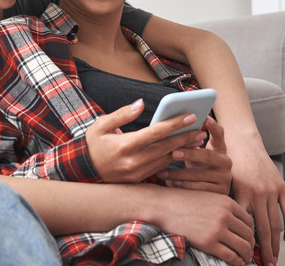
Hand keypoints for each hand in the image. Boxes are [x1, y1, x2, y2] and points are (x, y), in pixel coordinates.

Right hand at [85, 99, 205, 182]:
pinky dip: (173, 159)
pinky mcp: (139, 180)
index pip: (156, 132)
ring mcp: (137, 173)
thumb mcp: (101, 125)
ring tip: (197, 140)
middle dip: (185, 137)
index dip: (174, 124)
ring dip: (183, 149)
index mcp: (125, 145)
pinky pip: (160, 168)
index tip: (190, 116)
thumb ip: (123, 114)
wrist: (84, 170)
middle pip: (166, 147)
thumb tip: (141, 103)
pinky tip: (183, 151)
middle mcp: (133, 161)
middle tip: (200, 129)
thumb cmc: (93, 144)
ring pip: (166, 159)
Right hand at [148, 186, 255, 265]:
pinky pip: (231, 256)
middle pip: (249, 235)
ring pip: (243, 247)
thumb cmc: (183, 201)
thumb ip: (224, 207)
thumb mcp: (208, 197)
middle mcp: (225, 215)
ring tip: (244, 259)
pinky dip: (237, 262)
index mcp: (227, 202)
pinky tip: (236, 263)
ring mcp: (217, 229)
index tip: (249, 239)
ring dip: (246, 255)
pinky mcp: (208, 243)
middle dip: (251, 246)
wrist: (164, 206)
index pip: (249, 221)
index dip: (252, 233)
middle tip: (249, 252)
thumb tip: (236, 223)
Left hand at [156, 117, 232, 193]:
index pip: (219, 134)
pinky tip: (173, 183)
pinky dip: (185, 186)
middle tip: (173, 152)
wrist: (211, 189)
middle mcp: (226, 162)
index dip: (213, 126)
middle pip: (208, 156)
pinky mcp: (220, 192)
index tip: (204, 117)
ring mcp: (225, 178)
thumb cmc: (198, 165)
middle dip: (189, 154)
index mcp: (220, 148)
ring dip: (179, 174)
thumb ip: (190, 141)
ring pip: (200, 174)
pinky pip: (200, 188)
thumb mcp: (198, 152)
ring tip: (162, 172)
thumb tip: (170, 126)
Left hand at [229, 144, 284, 265]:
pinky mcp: (281, 187)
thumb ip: (227, 204)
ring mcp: (271, 191)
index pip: (246, 226)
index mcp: (241, 194)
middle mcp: (258, 194)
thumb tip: (227, 228)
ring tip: (274, 259)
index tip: (246, 258)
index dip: (247, 244)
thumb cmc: (227, 164)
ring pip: (276, 223)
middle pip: (263, 229)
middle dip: (265, 251)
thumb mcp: (223, 183)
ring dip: (276, 244)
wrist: (243, 142)